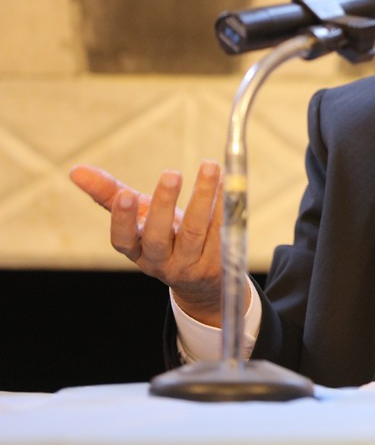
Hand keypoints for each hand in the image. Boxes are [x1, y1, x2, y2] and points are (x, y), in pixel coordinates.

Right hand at [69, 161, 227, 325]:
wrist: (201, 278)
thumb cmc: (163, 235)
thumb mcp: (138, 217)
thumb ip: (109, 194)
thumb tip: (75, 170)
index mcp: (136, 250)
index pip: (122, 241)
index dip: (122, 220)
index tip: (126, 194)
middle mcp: (161, 261)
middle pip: (159, 237)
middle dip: (164, 204)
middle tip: (171, 173)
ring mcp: (190, 264)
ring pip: (195, 231)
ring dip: (203, 197)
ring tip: (210, 166)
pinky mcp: (218, 262)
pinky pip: (222, 231)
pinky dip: (225, 205)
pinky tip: (228, 182)